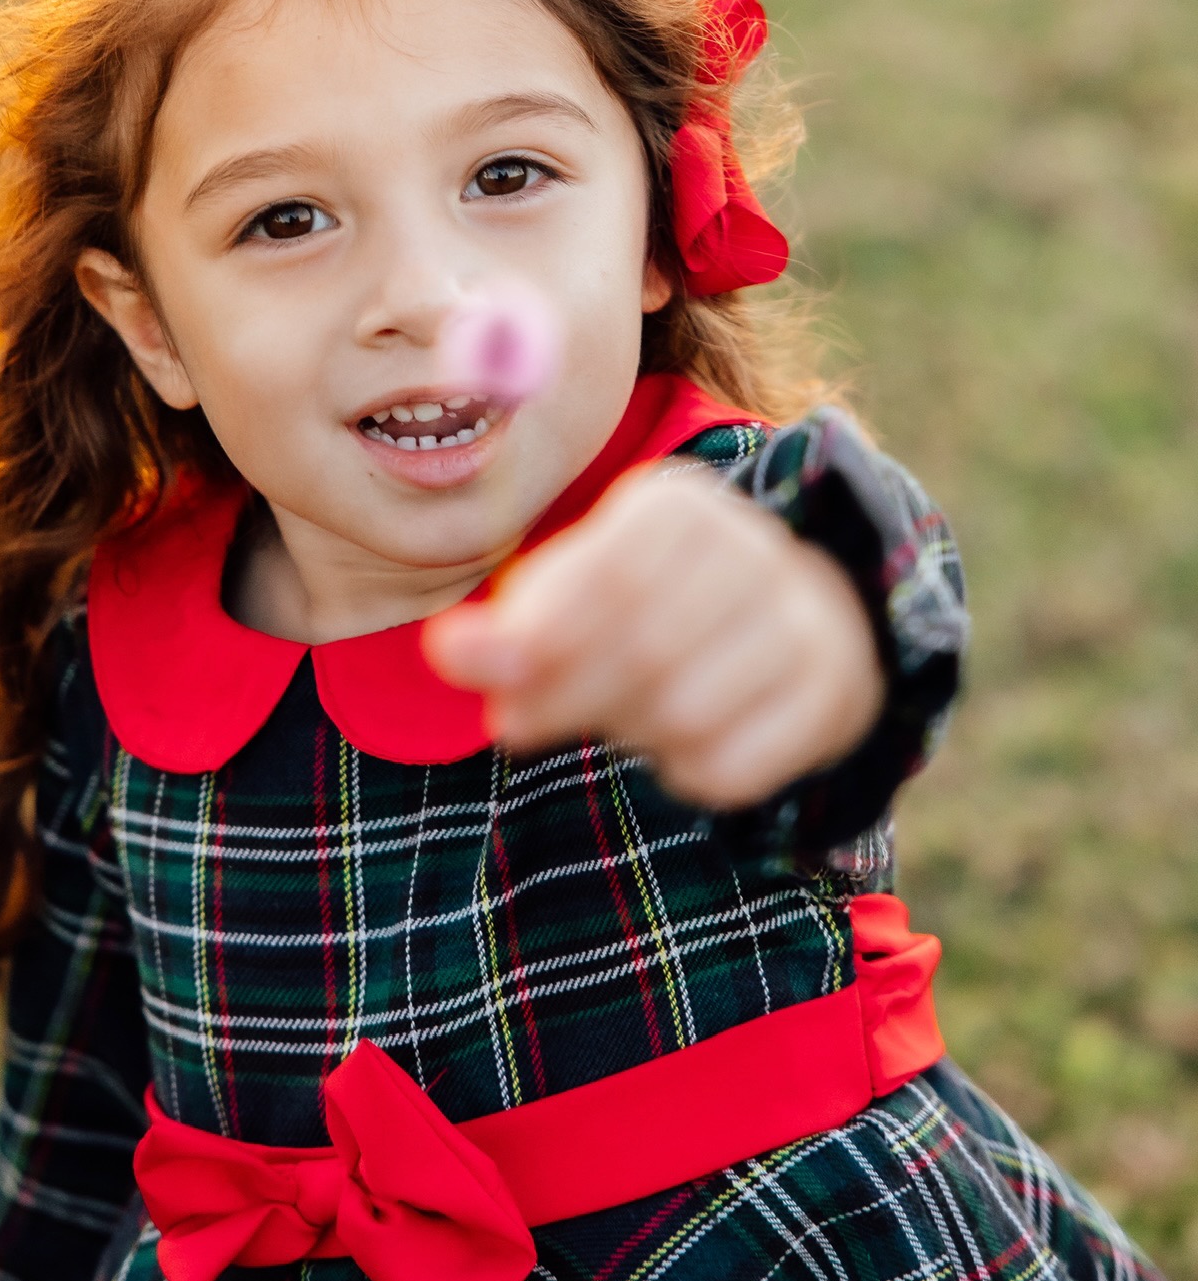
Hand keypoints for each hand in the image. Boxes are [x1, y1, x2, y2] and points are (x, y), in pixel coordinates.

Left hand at [424, 464, 884, 806]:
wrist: (788, 617)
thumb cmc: (645, 603)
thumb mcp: (571, 594)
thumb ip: (506, 628)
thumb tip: (446, 651)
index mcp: (681, 508)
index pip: (609, 581)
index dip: (544, 648)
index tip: (500, 700)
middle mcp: (756, 550)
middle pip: (646, 650)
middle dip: (571, 700)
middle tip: (520, 725)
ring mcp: (806, 621)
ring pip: (687, 713)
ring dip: (631, 733)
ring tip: (617, 714)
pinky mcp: (835, 693)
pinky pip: (735, 765)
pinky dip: (688, 772)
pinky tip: (679, 741)